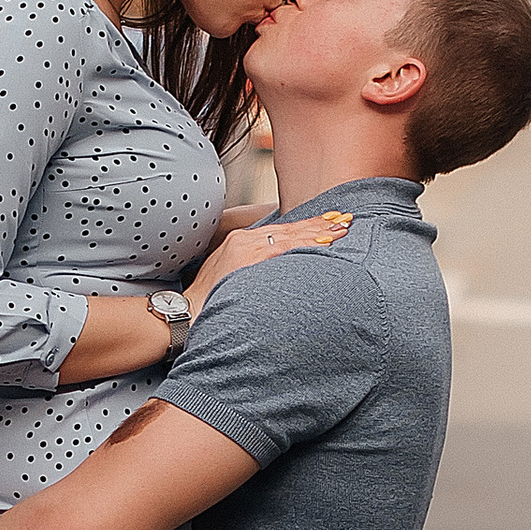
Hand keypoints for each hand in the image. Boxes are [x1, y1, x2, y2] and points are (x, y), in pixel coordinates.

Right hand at [186, 207, 351, 311]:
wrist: (185, 310)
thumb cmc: (207, 302)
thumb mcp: (230, 278)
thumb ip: (252, 270)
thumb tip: (271, 277)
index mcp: (241, 242)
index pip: (280, 231)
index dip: (306, 227)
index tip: (328, 223)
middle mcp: (245, 239)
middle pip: (290, 229)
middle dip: (319, 224)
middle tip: (345, 219)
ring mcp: (248, 247)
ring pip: (292, 235)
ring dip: (320, 231)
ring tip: (343, 227)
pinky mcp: (250, 257)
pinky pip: (286, 248)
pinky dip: (308, 244)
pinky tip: (326, 242)